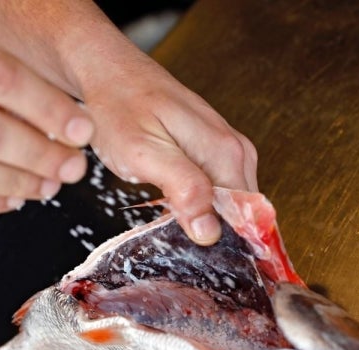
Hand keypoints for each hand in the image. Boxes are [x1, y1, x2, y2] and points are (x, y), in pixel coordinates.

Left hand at [82, 51, 257, 245]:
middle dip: (220, 238)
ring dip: (209, 222)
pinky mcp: (212, 149)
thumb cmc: (119, 108)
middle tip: (186, 255)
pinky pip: (219, 189)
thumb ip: (183, 189)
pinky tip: (180, 213)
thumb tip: (211, 231)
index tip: (209, 267)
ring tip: (179, 235)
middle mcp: (236, 150)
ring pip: (230, 204)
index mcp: (226, 153)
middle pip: (243, 214)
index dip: (232, 248)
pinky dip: (202, 206)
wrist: (108, 72)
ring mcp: (227, 148)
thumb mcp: (144, 153)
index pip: (250, 219)